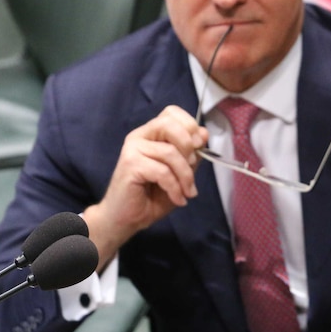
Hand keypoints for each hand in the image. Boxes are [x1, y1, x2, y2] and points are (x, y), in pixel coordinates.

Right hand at [83, 105, 207, 269]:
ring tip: (188, 192)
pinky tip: (178, 199)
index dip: (189, 125)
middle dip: (188, 145)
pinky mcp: (130, 164)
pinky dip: (175, 187)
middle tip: (193, 166)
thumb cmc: (153, 195)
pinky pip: (162, 171)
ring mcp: (133, 148)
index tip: (199, 146)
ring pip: (170, 152)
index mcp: (152, 133)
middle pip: (169, 124)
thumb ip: (192, 153)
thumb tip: (203, 133)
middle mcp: (140, 136)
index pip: (171, 112)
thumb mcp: (181, 172)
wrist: (127, 219)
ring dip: (185, 175)